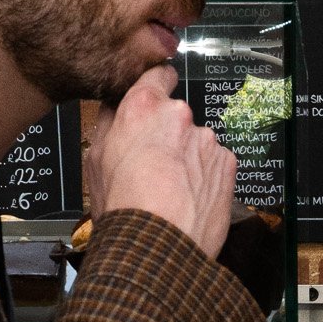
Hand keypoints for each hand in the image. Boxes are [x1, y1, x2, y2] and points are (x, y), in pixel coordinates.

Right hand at [85, 65, 236, 259]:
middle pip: (177, 116)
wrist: (159, 246)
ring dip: (188, 159)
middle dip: (169, 135)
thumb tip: (115, 107)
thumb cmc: (123, 207)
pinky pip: (215, 164)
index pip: (158, 74)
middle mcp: (180, 115)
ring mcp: (207, 140)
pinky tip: (190, 198)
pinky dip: (206, 177)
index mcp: (143, 107)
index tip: (156, 98)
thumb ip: (109, 123)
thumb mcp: (95, 160)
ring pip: (196, 143)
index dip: (157, 86)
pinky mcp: (227, 164)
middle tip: (154, 166)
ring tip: (172, 190)